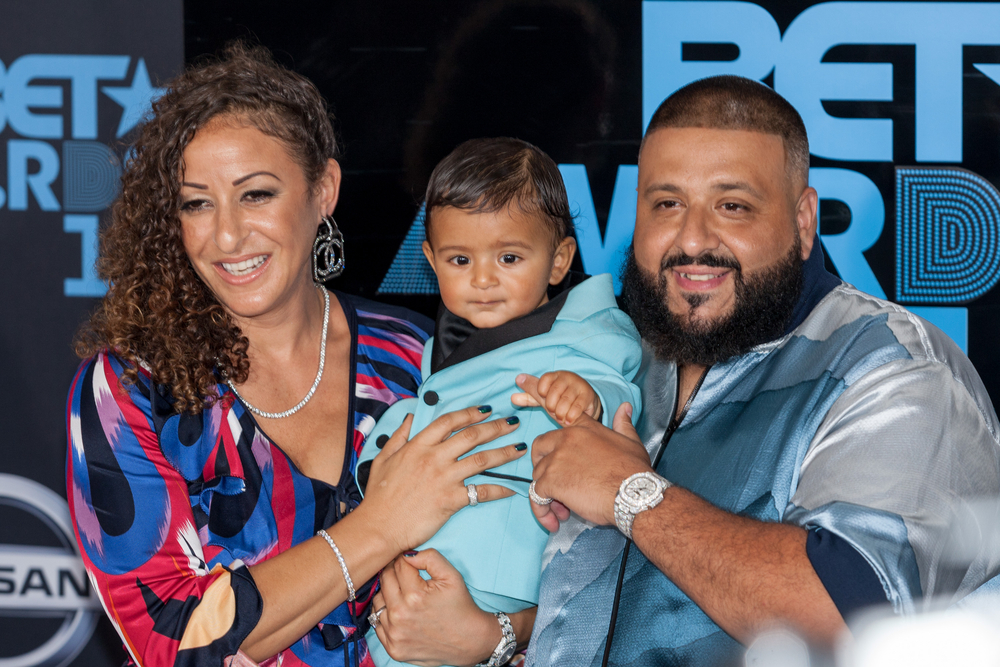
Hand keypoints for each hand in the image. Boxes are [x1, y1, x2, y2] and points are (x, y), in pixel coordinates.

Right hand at [362, 407, 526, 554]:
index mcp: (418, 446)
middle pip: (471, 436)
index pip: (449, 422)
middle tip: (513, 422)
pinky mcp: (451, 500)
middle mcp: (434, 458)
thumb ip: (399, 436)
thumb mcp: (383, 458)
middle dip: (495, 427)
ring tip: (520, 447)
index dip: (470, 413)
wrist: (378, 527)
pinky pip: (481, 492)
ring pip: (482, 460)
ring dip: (504, 452)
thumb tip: (412, 417)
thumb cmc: (378, 496)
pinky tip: (512, 488)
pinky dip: (499, 490)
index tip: (487, 409)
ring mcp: (444, 478)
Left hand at [372, 549, 500, 666]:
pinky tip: (398, 612)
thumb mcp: (451, 575)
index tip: (410, 563)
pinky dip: (385, 615)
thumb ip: (429, 557)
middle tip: (406, 576)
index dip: (405, 560)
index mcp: (415, 595)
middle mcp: (400, 615)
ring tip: (402, 594)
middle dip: (394, 573)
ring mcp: (395, 634)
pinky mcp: (393, 648)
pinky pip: (376, 623)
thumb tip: (407, 554)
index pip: (398, 565)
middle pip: (385, 580)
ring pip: (377, 601)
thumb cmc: (460, 605)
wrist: (468, 640)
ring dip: (387, 594)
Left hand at [511, 372, 602, 425]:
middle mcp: (568, 377)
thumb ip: (529, 396)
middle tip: (554, 411)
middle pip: (553, 393)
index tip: (544, 398)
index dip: (541, 392)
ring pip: (565, 402)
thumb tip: (511, 397)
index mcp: (555, 375)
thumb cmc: (561, 399)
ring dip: (561, 413)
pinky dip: (570, 417)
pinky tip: (569, 420)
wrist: (586, 402)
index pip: (543, 380)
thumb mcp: (544, 397)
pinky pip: (577, 407)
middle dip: (551, 407)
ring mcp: (579, 385)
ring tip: (561, 417)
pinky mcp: (588, 395)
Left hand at [530, 403, 651, 528]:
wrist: (635, 494)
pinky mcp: (552, 480)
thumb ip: (623, 424)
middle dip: (542, 468)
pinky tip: (555, 520)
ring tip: (564, 510)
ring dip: (547, 495)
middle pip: (540, 448)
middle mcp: (567, 438)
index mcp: (584, 428)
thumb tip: (625, 407)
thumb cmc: (635, 472)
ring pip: (538, 476)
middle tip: (556, 486)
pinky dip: (542, 510)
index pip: (556, 410)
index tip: (521, 380)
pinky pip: (537, 495)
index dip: (535, 393)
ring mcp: (557, 458)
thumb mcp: (630, 442)